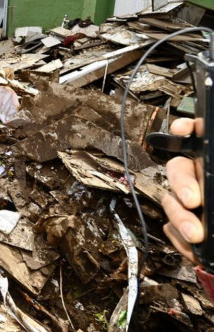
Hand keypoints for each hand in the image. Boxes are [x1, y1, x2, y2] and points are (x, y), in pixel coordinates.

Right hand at [163, 118, 204, 262]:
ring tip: (195, 235)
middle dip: (181, 184)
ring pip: (171, 204)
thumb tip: (210, 177)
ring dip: (180, 219)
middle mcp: (201, 181)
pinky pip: (172, 231)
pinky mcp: (185, 231)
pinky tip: (195, 250)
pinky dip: (181, 242)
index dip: (185, 129)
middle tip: (193, 201)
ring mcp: (192, 207)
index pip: (196, 138)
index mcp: (213, 167)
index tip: (182, 131)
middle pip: (177, 170)